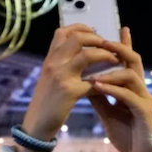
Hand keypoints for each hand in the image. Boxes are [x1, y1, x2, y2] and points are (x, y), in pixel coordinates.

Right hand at [20, 25, 118, 147]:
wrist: (36, 124)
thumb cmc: (46, 101)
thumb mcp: (49, 77)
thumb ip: (60, 63)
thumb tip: (80, 52)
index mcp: (49, 58)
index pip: (63, 31)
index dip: (81, 27)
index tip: (95, 31)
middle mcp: (53, 63)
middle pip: (77, 38)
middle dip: (97, 39)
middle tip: (109, 46)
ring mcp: (60, 76)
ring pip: (88, 55)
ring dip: (105, 55)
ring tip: (115, 61)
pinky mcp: (69, 92)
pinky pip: (93, 81)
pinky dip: (105, 81)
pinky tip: (112, 84)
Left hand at [87, 29, 151, 151]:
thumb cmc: (126, 135)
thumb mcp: (107, 112)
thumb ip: (99, 96)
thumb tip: (85, 81)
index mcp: (133, 88)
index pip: (128, 61)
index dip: (124, 45)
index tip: (119, 28)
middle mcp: (142, 89)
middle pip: (134, 60)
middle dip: (119, 49)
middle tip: (102, 42)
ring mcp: (145, 99)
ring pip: (131, 75)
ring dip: (110, 72)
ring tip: (92, 73)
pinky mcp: (145, 112)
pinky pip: (128, 95)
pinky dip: (112, 89)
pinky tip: (98, 87)